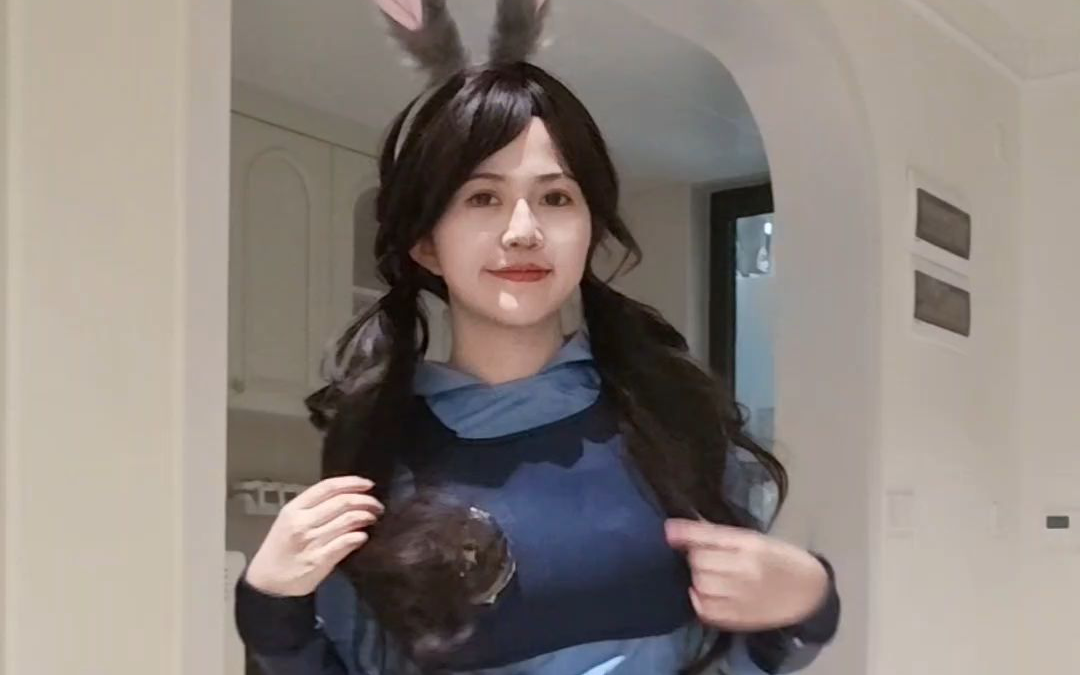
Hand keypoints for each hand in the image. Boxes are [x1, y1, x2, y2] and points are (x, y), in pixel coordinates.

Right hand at [244, 476, 383, 596]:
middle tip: (376, 505)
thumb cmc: (280, 549)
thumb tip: (346, 496)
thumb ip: (313, 507)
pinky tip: (363, 537)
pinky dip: (359, 537)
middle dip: (366, 501)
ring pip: (348, 520)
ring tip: (372, 519)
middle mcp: (302, 522)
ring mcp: (311, 541)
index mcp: (294, 509)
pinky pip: (347, 542)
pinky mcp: (319, 560)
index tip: (368, 484)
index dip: (352, 483)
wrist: (267, 582)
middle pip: (342, 502)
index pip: (328, 487)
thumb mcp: (289, 520)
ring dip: (366, 517)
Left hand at [665, 518, 827, 631]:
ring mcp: (742, 596)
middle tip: (705, 558)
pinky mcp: (739, 618)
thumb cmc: (780, 559)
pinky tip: (707, 594)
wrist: (809, 592)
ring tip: (709, 576)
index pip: (709, 537)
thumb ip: (718, 535)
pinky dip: (699, 600)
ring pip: (699, 584)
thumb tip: (676, 528)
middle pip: (698, 561)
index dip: (684, 533)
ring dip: (697, 579)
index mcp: (751, 544)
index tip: (669, 530)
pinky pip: (704, 609)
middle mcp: (746, 569)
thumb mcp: (755, 539)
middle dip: (695, 557)